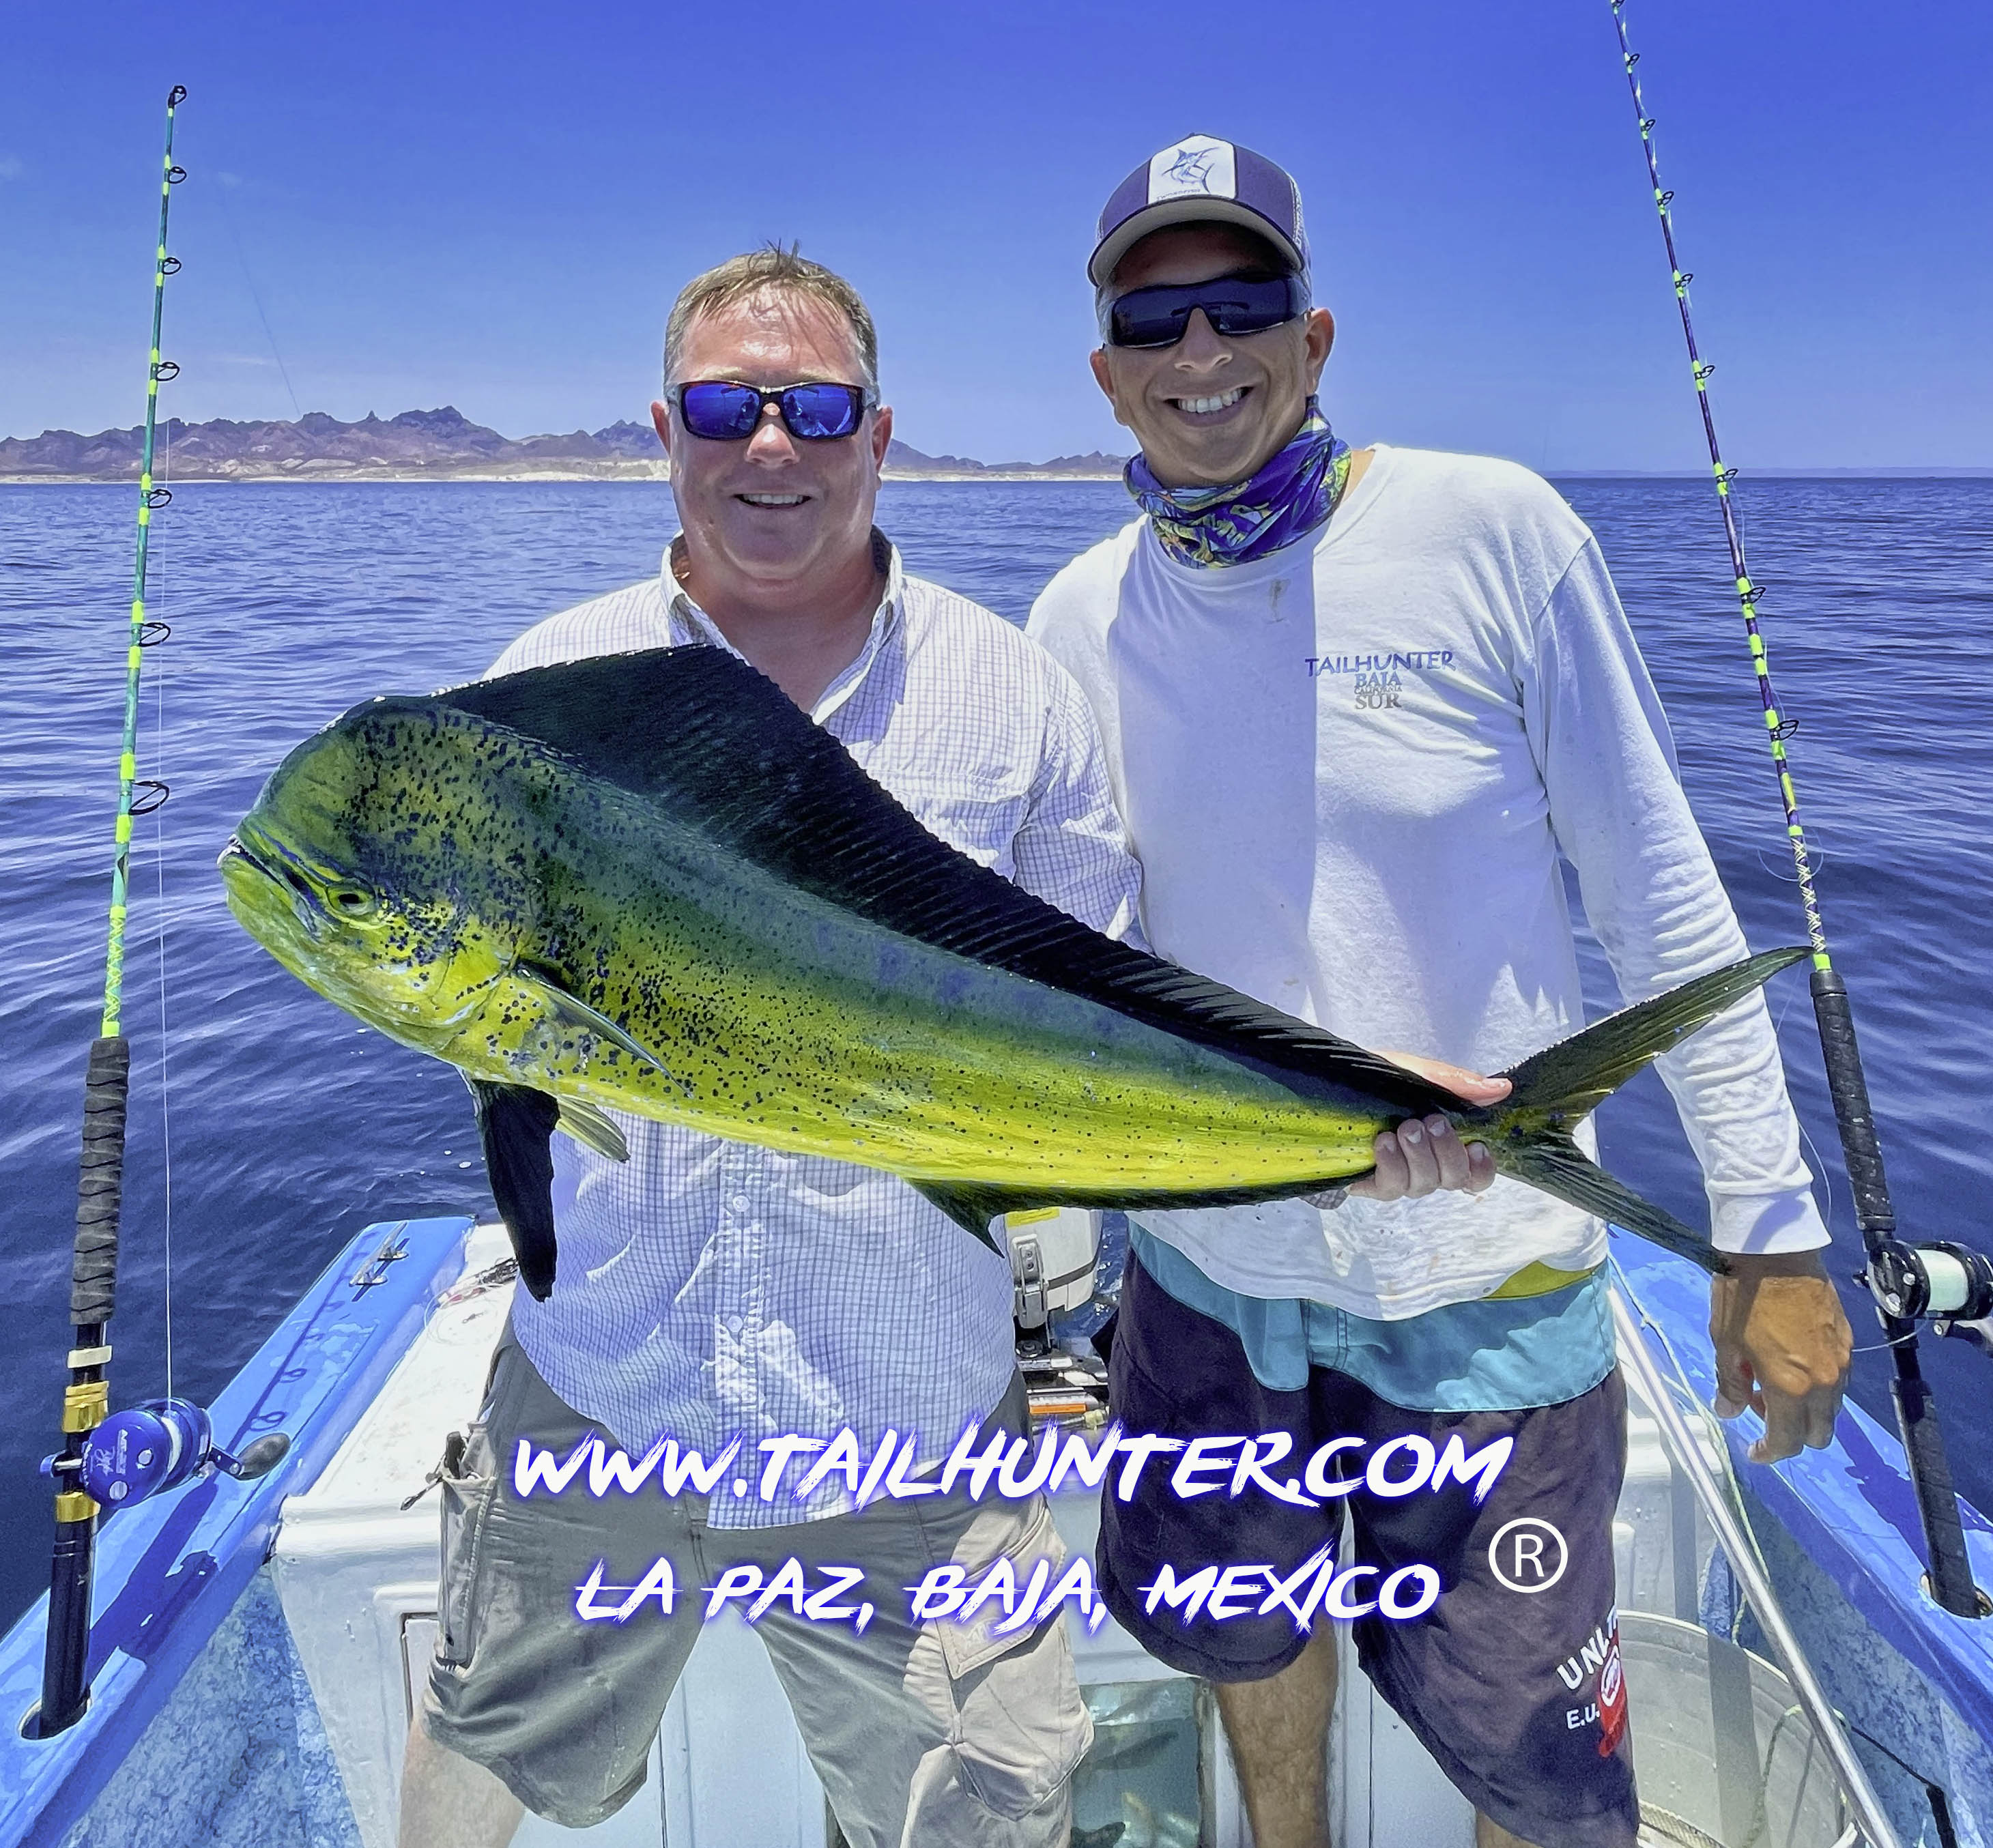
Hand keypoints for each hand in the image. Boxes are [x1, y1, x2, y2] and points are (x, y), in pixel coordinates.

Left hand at [1347, 1053, 1510, 1202]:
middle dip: (1448, 1151)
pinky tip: (1384, 1143)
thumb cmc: (1381, 1080)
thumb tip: (1501, 1088)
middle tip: (1431, 1122)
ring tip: (1405, 1128)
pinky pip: (1391, 1188)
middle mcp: (1427, 1165)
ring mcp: (1400, 1177)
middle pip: (1455, 1180)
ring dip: (1419, 1156)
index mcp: (1446, 1144)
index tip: (1476, 1145)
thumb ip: (1458, 1084)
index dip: (1482, 1168)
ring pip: (1424, 1185)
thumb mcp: (1419, 1074)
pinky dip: (1393, 1165)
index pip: (1478, 1175)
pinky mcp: (1371, 1182)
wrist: (1331, 1081)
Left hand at [1709, 1250, 1852, 1461]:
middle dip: (1791, 1435)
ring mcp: (1841, 1362)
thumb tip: (1728, 1412)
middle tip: (1759, 1410)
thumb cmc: (1743, 1297)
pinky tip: (1790, 1365)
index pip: (1789, 1441)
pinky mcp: (1847, 1342)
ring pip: (1830, 1409)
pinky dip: (1816, 1387)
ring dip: (1805, 1411)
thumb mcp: (1724, 1343)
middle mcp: (1825, 1382)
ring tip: (1770, 1383)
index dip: (1770, 1453)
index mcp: (1791, 1387)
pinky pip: (1837, 1382)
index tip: (1755, 1451)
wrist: (1776, 1252)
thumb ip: (1729, 1384)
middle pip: (1819, 1434)